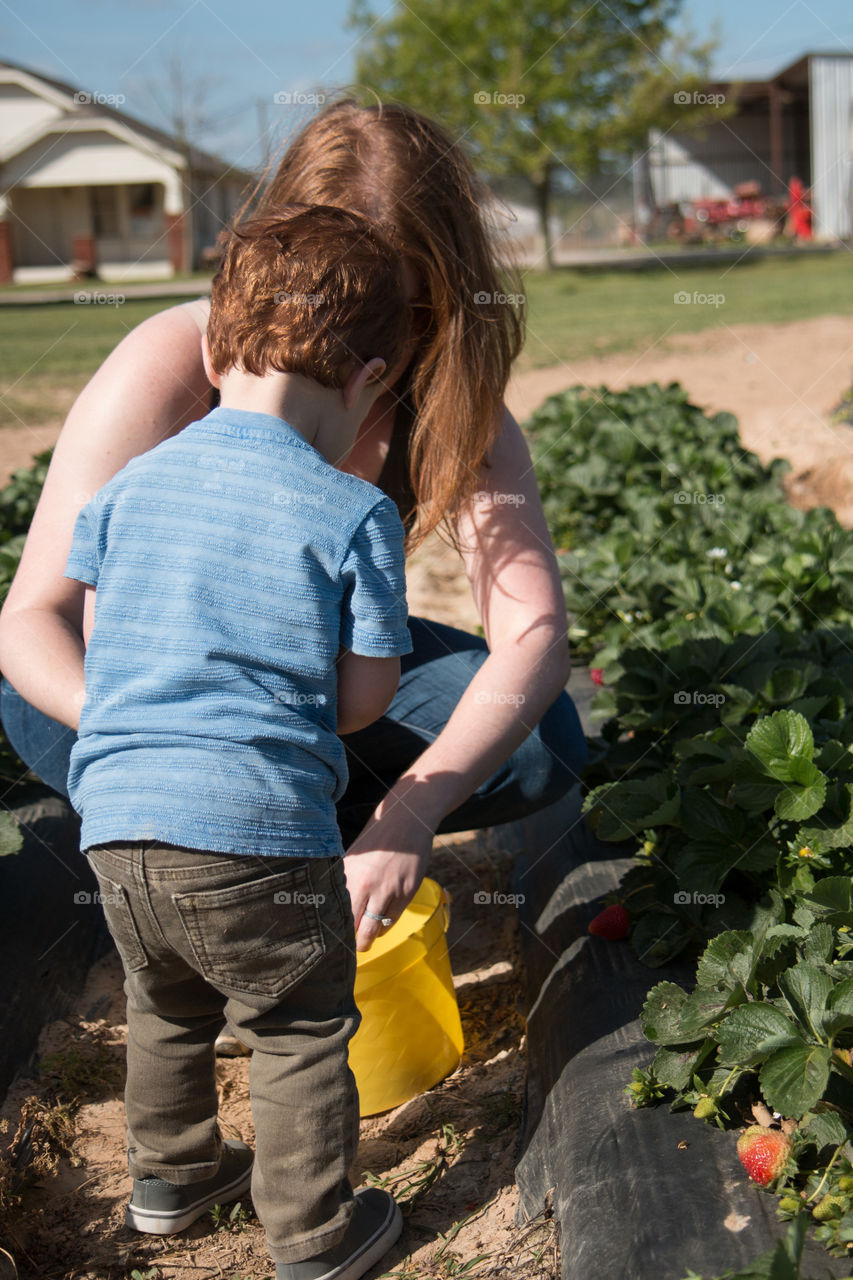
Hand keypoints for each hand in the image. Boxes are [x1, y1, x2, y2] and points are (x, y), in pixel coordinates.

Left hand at [343, 810, 432, 951]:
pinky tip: (381, 923)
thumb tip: (335, 905)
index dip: (334, 931)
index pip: (337, 913)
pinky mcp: (407, 892)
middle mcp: (366, 884)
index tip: (331, 940)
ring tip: (364, 943)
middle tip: (347, 948)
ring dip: (368, 940)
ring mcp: (388, 890)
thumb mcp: (353, 856)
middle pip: (353, 927)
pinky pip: (393, 919)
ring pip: (374, 929)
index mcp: (348, 875)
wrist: (407, 820)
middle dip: (350, 942)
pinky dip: (385, 925)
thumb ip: (346, 880)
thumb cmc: (377, 837)